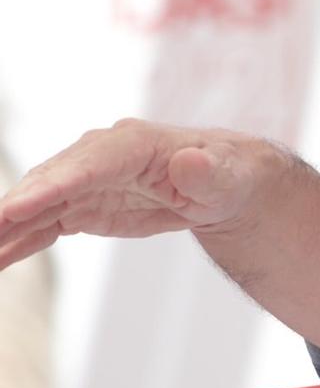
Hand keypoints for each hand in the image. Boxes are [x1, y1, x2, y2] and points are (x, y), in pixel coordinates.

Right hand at [0, 120, 266, 270]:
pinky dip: (16, 242)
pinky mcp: (81, 205)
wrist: (222, 182)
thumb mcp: (229, 178)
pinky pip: (42, 225)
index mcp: (135, 144)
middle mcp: (100, 157)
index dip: (51, 186)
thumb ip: (208, 173)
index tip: (14, 208)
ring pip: (36, 206)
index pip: (87, 164)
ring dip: (4, 229)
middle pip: (49, 183)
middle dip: (11, 209)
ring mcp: (85, 181)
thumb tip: (191, 160)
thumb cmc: (228, 174)